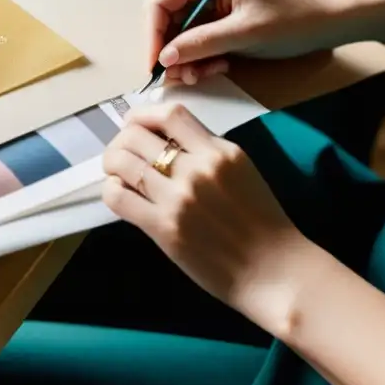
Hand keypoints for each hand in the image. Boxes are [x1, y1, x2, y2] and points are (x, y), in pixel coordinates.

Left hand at [101, 102, 312, 331]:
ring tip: (116, 174)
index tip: (134, 126)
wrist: (273, 271)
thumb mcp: (241, 170)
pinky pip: (118, 196)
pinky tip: (119, 194)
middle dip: (120, 141)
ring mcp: (178, 198)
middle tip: (121, 155)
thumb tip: (162, 140)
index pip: (170, 113)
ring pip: (122, 162)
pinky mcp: (163, 227)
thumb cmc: (261, 223)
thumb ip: (205, 151)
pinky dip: (110, 190)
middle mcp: (197, 168)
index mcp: (219, 151)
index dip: (142, 115)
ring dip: (111, 164)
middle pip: (135, 135)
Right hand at [147, 0, 349, 84]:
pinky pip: (195, 43)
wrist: (332, 21)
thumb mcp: (247, 32)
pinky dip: (200, 59)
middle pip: (164, 19)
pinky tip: (219, 66)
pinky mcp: (218, 22)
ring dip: (186, 59)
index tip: (155, 66)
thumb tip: (164, 58)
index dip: (152, 34)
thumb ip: (203, 42)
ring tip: (207, 73)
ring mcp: (210, 5)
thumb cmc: (294, 17)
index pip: (160, 1)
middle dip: (170, 50)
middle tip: (182, 76)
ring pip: (178, 35)